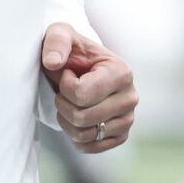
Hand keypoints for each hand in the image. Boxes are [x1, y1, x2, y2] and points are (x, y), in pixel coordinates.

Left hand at [40, 23, 136, 152]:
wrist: (80, 67)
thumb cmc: (71, 51)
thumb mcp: (61, 35)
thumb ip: (56, 42)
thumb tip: (53, 62)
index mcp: (121, 72)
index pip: (81, 94)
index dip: (64, 87)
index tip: (68, 73)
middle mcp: (130, 97)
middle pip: (82, 117)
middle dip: (63, 104)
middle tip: (64, 91)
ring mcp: (128, 119)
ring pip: (84, 135)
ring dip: (67, 121)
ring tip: (69, 103)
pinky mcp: (121, 135)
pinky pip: (90, 147)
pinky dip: (75, 137)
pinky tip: (75, 118)